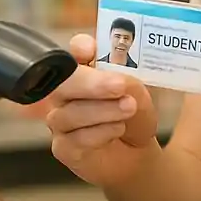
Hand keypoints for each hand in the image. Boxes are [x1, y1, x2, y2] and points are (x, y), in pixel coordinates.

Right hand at [42, 35, 158, 187]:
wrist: (138, 153)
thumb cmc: (134, 117)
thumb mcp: (140, 96)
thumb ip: (128, 85)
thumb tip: (119, 82)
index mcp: (86, 68)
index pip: (76, 49)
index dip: (80, 47)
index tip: (90, 50)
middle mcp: (67, 92)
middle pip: (64, 83)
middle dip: (91, 83)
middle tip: (119, 85)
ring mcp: (61, 119)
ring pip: (70, 113)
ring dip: (103, 110)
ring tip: (129, 109)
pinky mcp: (63, 148)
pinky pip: (75, 138)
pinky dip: (101, 132)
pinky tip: (118, 129)